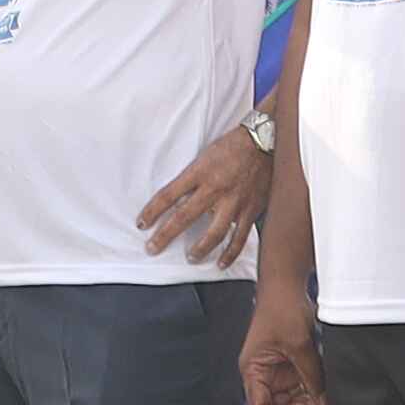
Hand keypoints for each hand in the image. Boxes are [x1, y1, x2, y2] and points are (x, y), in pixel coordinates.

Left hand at [134, 130, 278, 263]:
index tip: (141, 224)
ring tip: (190, 258)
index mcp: (199, 172)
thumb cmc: (232, 147)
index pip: (168, 195)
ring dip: (199, 249)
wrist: (263, 141)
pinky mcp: (250, 210)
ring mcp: (234, 202)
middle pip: (184, 217)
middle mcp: (214, 189)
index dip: (152, 211)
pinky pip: (239, 237)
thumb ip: (192, 178)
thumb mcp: (204, 156)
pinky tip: (221, 262)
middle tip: (153, 248)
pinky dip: (230, 253)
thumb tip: (176, 198)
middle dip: (166, 235)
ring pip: (214, 233)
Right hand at [239, 284, 321, 404]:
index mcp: (253, 371)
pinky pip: (300, 390)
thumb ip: (310, 375)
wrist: (287, 288)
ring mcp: (277, 373)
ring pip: (288, 402)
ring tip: (320, 400)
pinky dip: (311, 395)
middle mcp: (262, 376)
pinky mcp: (291, 368)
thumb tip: (321, 402)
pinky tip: (322, 394)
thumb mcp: (298, 345)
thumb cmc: (281, 310)